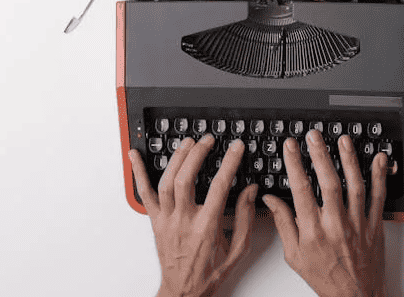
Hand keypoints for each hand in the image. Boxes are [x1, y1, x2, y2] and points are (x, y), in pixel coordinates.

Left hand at [129, 134, 258, 296]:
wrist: (183, 293)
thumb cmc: (209, 273)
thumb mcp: (238, 250)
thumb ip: (245, 218)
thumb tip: (250, 191)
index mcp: (206, 227)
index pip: (219, 186)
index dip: (229, 162)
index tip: (236, 147)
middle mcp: (183, 221)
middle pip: (186, 179)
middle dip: (198, 154)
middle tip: (208, 140)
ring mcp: (166, 220)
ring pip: (166, 182)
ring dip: (176, 158)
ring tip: (188, 142)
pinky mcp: (154, 221)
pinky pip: (144, 193)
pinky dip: (138, 172)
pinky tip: (135, 155)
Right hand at [261, 131, 387, 296]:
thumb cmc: (325, 277)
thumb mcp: (294, 255)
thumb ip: (282, 223)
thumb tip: (270, 199)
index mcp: (313, 231)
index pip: (301, 190)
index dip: (294, 164)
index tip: (290, 146)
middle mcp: (336, 225)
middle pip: (329, 182)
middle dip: (320, 155)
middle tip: (314, 135)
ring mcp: (358, 223)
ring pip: (355, 185)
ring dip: (349, 160)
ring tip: (343, 140)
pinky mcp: (375, 225)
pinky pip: (379, 197)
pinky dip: (381, 176)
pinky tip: (379, 159)